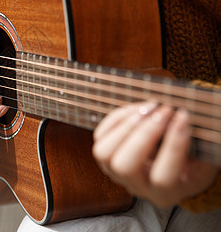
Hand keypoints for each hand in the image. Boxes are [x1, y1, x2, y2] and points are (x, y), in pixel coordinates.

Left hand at [92, 102, 217, 206]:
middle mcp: (136, 186)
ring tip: (150, 107)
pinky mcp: (105, 157)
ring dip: (126, 125)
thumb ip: (195, 145)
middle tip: (165, 110)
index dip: (173, 147)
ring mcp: (115, 173)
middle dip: (144, 133)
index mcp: (165, 194)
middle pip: (125, 166)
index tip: (183, 117)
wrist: (175, 169)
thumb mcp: (203, 160)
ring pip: (104, 153)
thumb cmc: (193, 162)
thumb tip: (184, 117)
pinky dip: (117, 118)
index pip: (163, 178)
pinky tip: (138, 108)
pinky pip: (100, 136)